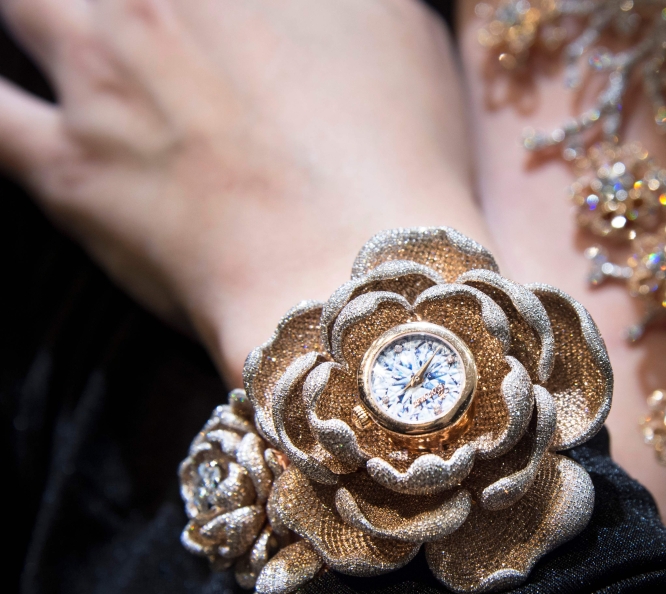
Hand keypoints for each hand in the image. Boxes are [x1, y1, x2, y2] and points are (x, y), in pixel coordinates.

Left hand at [0, 0, 491, 385]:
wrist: (355, 270)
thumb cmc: (401, 157)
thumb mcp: (401, 31)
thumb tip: (316, 0)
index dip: (193, 1)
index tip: (203, 16)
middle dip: (111, 2)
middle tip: (134, 24)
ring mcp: (95, 75)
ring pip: (18, 3)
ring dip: (35, 12)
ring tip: (55, 30)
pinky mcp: (64, 165)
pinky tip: (2, 94)